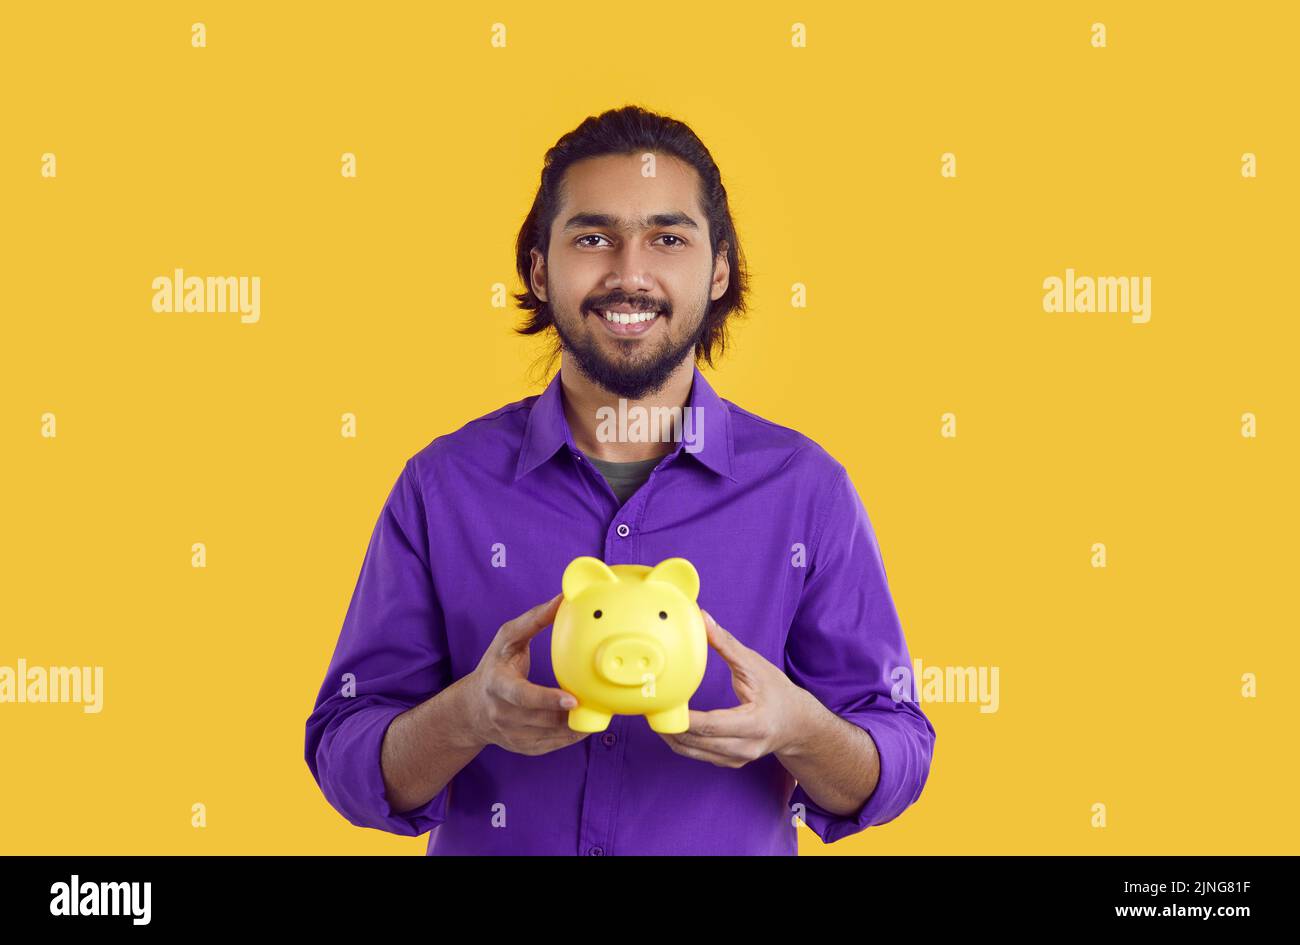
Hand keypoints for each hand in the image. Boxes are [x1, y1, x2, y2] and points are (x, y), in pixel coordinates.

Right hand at [462, 592, 589, 755]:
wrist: (472, 709)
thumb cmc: (495, 666)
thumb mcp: (507, 638)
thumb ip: (533, 619)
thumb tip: (562, 599)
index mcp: (497, 685)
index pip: (521, 696)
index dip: (546, 699)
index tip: (571, 699)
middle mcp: (501, 713)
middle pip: (540, 719)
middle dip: (568, 715)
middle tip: (594, 704)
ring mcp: (511, 735)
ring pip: (549, 735)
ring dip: (574, 725)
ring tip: (595, 710)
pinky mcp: (523, 748)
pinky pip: (552, 746)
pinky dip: (571, 736)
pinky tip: (584, 723)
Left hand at [657, 609, 815, 767]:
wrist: (798, 724)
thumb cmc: (778, 692)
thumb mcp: (755, 665)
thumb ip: (726, 644)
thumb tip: (703, 619)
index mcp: (755, 724)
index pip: (712, 726)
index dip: (684, 717)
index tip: (662, 702)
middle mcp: (746, 747)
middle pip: (696, 741)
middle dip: (669, 724)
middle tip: (649, 704)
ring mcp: (737, 759)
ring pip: (691, 752)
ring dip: (670, 734)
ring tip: (653, 713)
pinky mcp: (729, 763)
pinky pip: (696, 755)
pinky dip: (680, 739)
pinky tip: (670, 722)